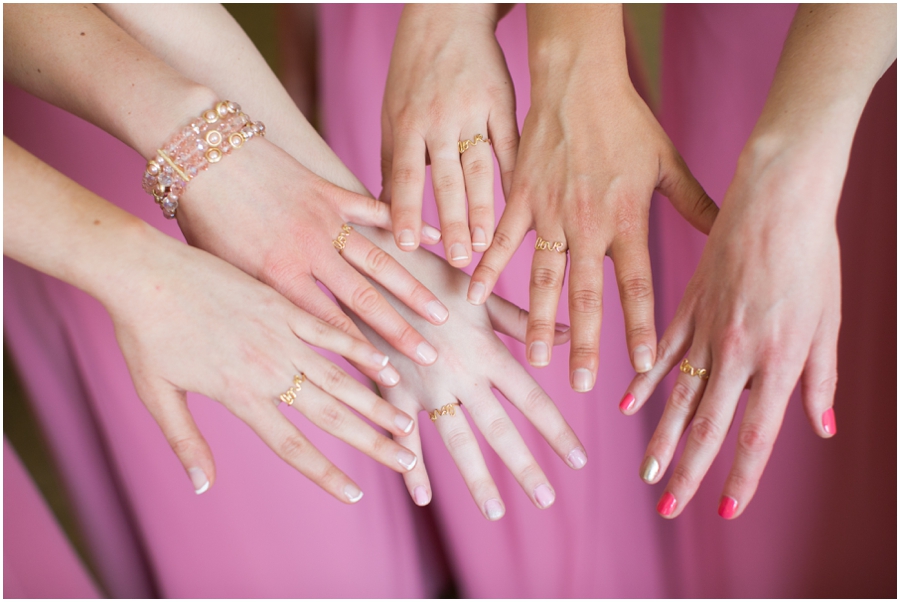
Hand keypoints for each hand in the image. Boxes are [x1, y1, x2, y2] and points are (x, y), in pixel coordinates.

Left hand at [108, 225, 420, 500]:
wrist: (143, 271)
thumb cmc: (143, 334)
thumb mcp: (156, 394)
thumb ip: (185, 441)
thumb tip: (203, 488)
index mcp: (239, 394)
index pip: (292, 446)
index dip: (326, 474)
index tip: (356, 496)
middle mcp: (268, 368)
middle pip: (330, 414)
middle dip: (372, 442)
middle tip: (406, 461)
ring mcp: (280, 333)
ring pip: (339, 375)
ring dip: (375, 401)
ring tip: (405, 421)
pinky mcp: (282, 303)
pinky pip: (330, 331)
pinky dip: (359, 348)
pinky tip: (384, 363)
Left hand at [176, 136, 449, 375]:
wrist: (197, 150)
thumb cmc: (199, 216)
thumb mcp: (219, 270)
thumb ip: (254, 302)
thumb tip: (277, 339)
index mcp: (277, 277)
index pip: (329, 328)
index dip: (362, 357)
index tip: (393, 380)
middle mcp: (308, 252)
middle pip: (365, 301)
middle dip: (401, 332)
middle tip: (432, 356)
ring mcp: (324, 219)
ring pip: (380, 260)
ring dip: (414, 289)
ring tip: (443, 312)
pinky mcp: (329, 190)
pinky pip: (375, 210)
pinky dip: (405, 225)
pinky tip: (434, 241)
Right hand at [351, 231, 582, 519]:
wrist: (366, 260)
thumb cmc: (427, 269)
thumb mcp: (476, 291)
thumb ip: (518, 319)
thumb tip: (565, 334)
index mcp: (487, 350)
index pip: (531, 400)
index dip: (556, 431)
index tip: (577, 460)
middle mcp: (461, 374)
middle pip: (500, 429)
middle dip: (525, 466)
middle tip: (547, 500)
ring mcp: (425, 385)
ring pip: (456, 440)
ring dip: (477, 478)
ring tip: (496, 511)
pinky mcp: (391, 387)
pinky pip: (403, 433)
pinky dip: (411, 466)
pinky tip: (422, 497)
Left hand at [381, 4, 517, 263]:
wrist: (447, 15)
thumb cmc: (412, 70)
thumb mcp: (392, 110)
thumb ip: (391, 159)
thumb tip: (383, 208)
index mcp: (406, 123)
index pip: (402, 176)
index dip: (405, 211)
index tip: (408, 246)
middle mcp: (438, 119)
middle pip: (445, 180)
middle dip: (452, 223)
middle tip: (459, 261)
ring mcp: (472, 111)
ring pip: (479, 167)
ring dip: (485, 209)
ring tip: (488, 245)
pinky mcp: (502, 102)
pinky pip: (510, 145)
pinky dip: (515, 176)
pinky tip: (521, 205)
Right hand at [469, 56, 716, 392]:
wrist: (578, 82)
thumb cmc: (626, 121)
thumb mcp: (667, 163)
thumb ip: (695, 203)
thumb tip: (727, 230)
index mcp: (625, 219)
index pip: (636, 284)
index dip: (641, 326)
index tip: (644, 365)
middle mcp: (587, 225)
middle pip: (587, 295)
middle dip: (585, 342)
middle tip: (581, 384)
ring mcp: (549, 214)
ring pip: (544, 279)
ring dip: (539, 321)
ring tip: (536, 359)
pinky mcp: (520, 200)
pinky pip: (501, 240)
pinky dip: (488, 268)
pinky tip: (474, 297)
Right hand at [622, 143, 840, 518]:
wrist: (777, 197)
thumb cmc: (812, 255)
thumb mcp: (828, 320)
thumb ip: (821, 378)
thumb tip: (822, 426)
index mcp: (779, 357)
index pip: (757, 432)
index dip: (742, 474)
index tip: (728, 509)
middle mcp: (737, 351)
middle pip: (708, 424)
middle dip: (691, 472)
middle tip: (670, 507)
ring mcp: (705, 329)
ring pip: (677, 396)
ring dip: (662, 439)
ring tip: (648, 473)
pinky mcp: (685, 307)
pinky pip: (660, 354)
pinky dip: (643, 384)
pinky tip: (626, 409)